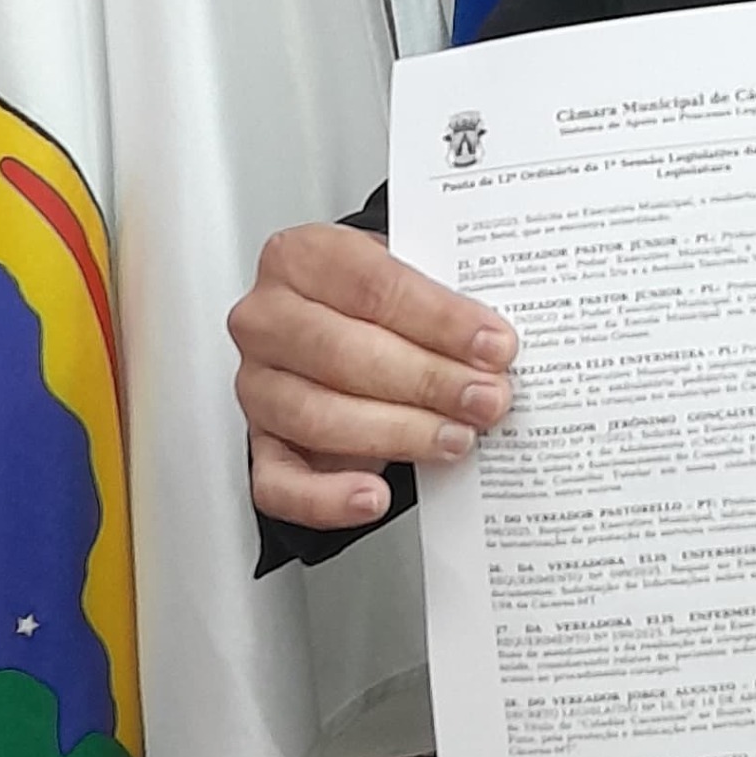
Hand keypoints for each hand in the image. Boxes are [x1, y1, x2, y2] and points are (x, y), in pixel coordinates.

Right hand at [229, 223, 516, 530]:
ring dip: (398, 433)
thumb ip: (443, 304)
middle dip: (427, 381)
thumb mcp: (409, 279)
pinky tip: (372, 496)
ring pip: (317, 416)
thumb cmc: (377, 305)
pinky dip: (326, 498)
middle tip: (486, 399)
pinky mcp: (261, 445)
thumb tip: (498, 344)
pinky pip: (279, 484)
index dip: (439, 319)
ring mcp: (257, 385)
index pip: (371, 286)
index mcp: (301, 258)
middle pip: (343, 352)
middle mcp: (268, 320)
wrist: (342, 331)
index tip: (494, 345)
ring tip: (454, 439)